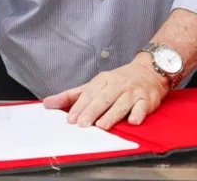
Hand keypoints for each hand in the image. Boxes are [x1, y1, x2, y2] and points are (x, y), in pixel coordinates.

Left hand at [43, 56, 168, 129]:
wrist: (148, 71)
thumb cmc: (117, 81)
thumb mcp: (94, 85)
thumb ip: (71, 96)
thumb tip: (47, 103)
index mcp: (102, 81)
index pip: (88, 94)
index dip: (79, 107)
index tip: (70, 119)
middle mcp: (116, 85)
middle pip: (103, 98)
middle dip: (92, 111)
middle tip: (82, 124)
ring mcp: (132, 92)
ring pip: (121, 104)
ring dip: (111, 115)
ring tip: (102, 126)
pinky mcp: (146, 99)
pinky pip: (142, 107)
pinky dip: (138, 114)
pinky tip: (133, 121)